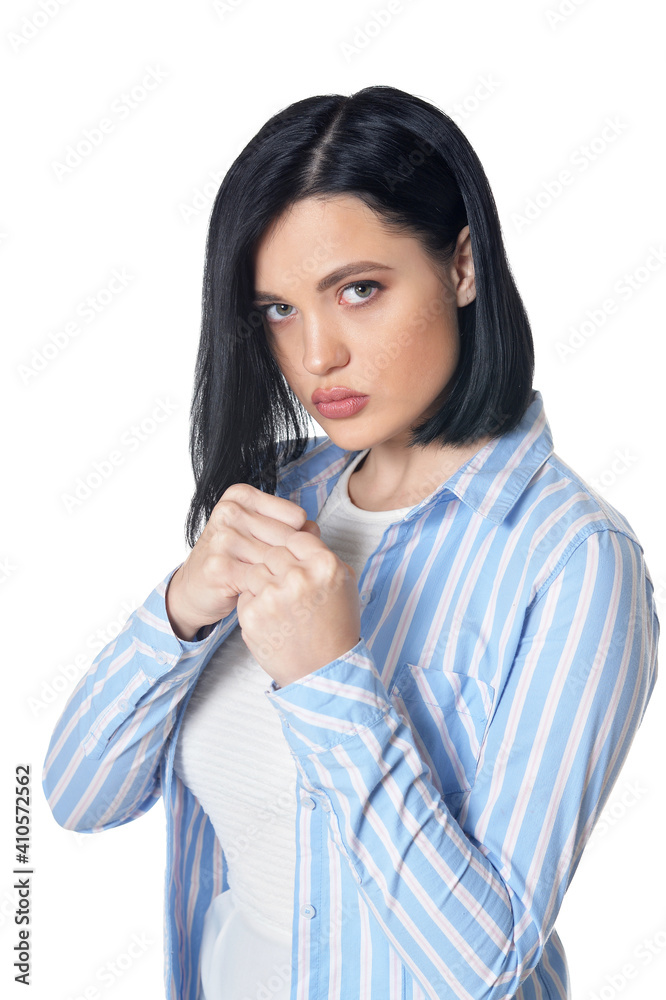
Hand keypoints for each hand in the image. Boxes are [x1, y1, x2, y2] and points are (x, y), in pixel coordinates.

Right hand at [165, 483, 317, 640]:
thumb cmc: (232, 559)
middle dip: (290, 562)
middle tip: (281, 575)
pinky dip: (267, 591)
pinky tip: (260, 594)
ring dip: (279, 578)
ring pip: (278, 560)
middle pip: (288, 538)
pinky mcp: (220, 566)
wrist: (194, 588)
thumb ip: (288, 527)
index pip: (296, 516)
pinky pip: (263, 579)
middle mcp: (229, 512)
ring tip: (272, 585)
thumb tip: (315, 529)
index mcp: (240, 496)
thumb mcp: (258, 533)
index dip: (296, 540)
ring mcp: (223, 538)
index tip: (282, 553)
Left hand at [235, 523, 361, 686]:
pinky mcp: (253, 614)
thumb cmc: (335, 627)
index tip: (293, 563)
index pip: (296, 536)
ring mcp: (273, 595)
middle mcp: (299, 576)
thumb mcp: (343, 584)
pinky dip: (253, 604)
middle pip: (273, 551)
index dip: (292, 550)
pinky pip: (245, 594)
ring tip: (279, 604)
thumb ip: (321, 554)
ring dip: (262, 583)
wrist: (323, 671)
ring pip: (255, 570)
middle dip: (276, 567)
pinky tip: (271, 619)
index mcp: (324, 564)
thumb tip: (303, 527)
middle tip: (285, 587)